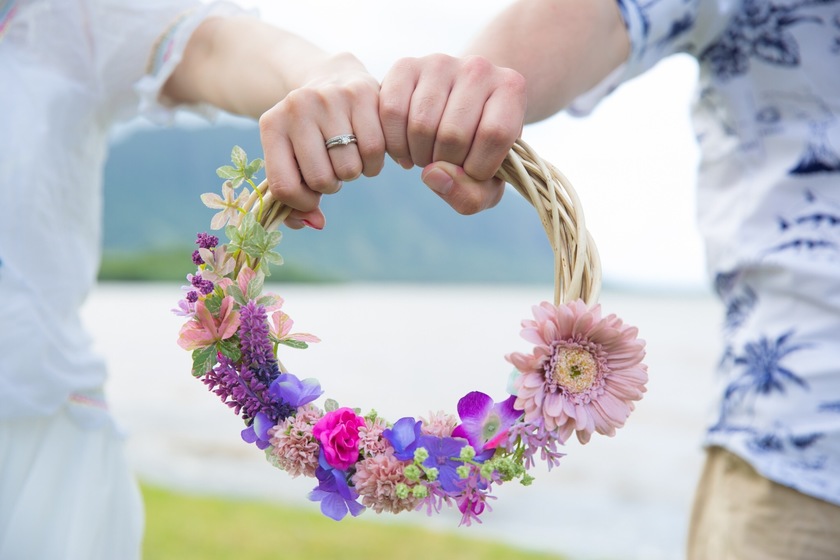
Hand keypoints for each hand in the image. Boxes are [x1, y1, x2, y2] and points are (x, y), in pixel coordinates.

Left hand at [259, 53, 384, 228]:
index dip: (302, 203)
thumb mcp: (292, 159)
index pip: (284, 186)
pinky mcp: (362, 93)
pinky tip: (367, 151)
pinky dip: (374, 162)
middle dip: (332, 184)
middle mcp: (297, 106)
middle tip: (333, 168)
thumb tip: (316, 223)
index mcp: (271, 125)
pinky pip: (375, 150)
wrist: (332, 78)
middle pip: (321, 179)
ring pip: (350, 168)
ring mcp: (330, 97)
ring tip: (350, 157)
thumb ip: (296, 201)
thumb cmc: (310, 133)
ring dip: (354, 173)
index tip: (313, 196)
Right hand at [379, 54, 525, 213]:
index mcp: (511, 88)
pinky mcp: (405, 65)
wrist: (458, 109)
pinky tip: (407, 148)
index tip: (474, 171)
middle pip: (454, 133)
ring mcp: (440, 63)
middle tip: (446, 163)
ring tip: (427, 156)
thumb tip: (433, 176)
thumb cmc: (478, 150)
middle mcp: (478, 67)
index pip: (495, 134)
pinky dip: (395, 143)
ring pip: (421, 125)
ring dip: (419, 156)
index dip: (479, 167)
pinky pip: (392, 111)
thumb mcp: (489, 181)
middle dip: (445, 164)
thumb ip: (472, 196)